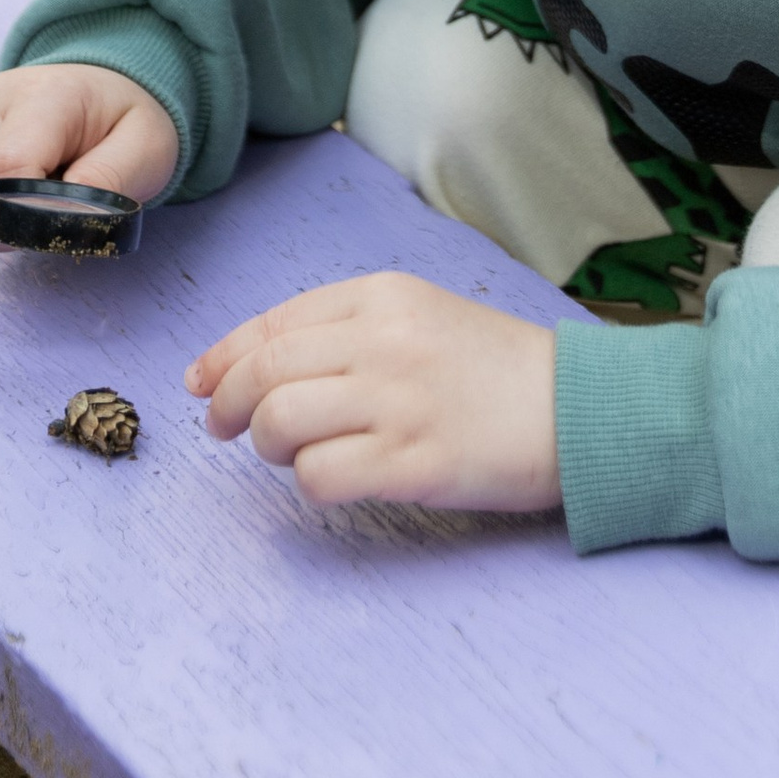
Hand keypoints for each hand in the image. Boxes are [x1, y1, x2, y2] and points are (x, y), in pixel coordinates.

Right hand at [0, 62, 180, 246]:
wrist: (100, 95)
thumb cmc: (124, 122)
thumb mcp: (147, 147)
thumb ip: (109, 179)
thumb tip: (60, 215)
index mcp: (43, 94)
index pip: (8, 166)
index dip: (34, 212)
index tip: (69, 216)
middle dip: (25, 220)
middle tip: (66, 199)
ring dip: (9, 220)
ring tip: (47, 189)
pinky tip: (24, 189)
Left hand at [186, 273, 560, 513]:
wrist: (576, 408)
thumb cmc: (494, 368)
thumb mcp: (421, 317)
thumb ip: (344, 330)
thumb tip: (247, 367)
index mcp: (382, 296)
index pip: (273, 323)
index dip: (223, 357)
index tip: (201, 383)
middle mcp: (383, 342)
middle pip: (264, 372)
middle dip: (226, 404)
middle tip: (224, 429)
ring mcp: (398, 403)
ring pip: (279, 422)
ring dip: (267, 445)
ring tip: (288, 453)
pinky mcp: (414, 462)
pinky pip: (320, 475)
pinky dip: (309, 481)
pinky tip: (332, 477)